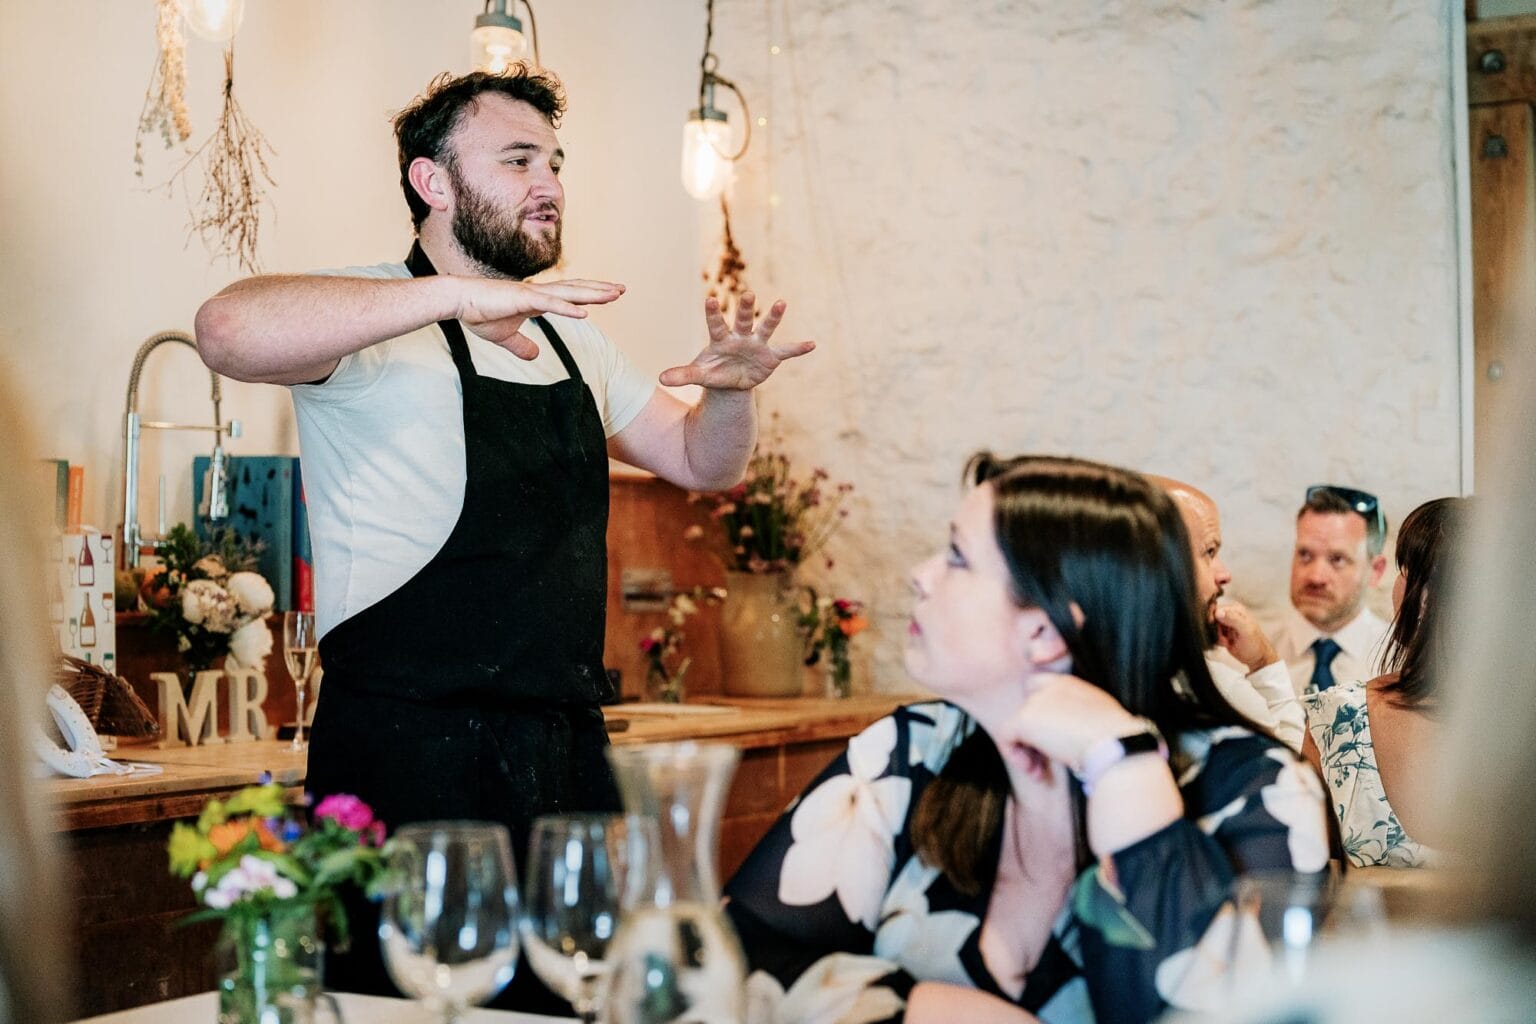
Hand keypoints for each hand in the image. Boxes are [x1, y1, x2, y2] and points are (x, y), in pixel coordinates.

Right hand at [456, 277, 624, 358]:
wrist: (457, 301)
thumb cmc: (478, 314)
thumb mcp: (504, 337)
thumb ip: (522, 345)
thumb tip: (535, 356)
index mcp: (535, 300)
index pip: (569, 296)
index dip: (589, 295)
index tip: (609, 295)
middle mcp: (537, 293)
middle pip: (575, 290)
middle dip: (599, 290)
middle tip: (622, 289)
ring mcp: (530, 294)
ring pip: (568, 293)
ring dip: (591, 294)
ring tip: (612, 295)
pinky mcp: (521, 298)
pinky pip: (549, 303)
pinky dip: (567, 308)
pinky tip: (584, 313)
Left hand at [658, 292, 814, 388]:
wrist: (731, 381)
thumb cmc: (713, 372)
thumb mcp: (698, 375)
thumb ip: (682, 375)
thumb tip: (660, 379)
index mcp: (721, 339)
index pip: (716, 323)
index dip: (714, 313)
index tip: (711, 299)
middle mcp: (740, 337)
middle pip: (742, 320)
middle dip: (745, 308)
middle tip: (747, 294)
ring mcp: (757, 345)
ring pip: (765, 328)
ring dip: (773, 317)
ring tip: (781, 302)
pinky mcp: (770, 356)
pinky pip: (786, 351)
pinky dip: (798, 348)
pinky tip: (812, 344)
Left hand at [996, 673, 1141, 774]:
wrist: (1116, 744)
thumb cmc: (1116, 738)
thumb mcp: (1100, 717)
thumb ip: (1080, 716)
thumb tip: (1073, 734)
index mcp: (1069, 684)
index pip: (1039, 687)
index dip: (1039, 714)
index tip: (1052, 738)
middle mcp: (1049, 687)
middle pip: (1026, 710)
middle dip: (1031, 736)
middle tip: (1044, 759)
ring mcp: (1035, 702)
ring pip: (1016, 727)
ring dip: (1026, 751)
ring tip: (1041, 771)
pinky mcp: (1024, 720)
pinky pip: (1005, 738)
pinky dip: (1016, 757)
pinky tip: (1036, 773)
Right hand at [1214, 601, 1278, 672]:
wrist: (1257, 658)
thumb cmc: (1255, 645)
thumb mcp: (1246, 630)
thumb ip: (1233, 619)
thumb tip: (1218, 612)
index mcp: (1236, 609)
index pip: (1215, 609)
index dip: (1215, 620)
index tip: (1220, 630)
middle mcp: (1230, 614)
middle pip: (1211, 619)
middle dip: (1216, 630)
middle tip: (1226, 637)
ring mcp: (1226, 624)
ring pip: (1211, 628)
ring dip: (1217, 637)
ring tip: (1228, 641)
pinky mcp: (1223, 633)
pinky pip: (1212, 635)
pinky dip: (1217, 641)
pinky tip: (1227, 643)